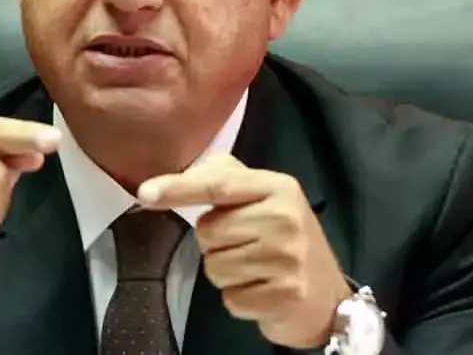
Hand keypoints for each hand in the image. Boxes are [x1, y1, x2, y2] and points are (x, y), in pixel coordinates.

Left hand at [137, 153, 351, 347]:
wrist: (326, 295)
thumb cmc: (286, 240)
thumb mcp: (264, 198)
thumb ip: (225, 178)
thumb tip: (186, 172)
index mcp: (277, 187)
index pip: (218, 185)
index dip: (178, 188)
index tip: (145, 193)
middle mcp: (285, 217)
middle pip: (207, 232)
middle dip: (217, 244)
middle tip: (248, 247)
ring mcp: (288, 258)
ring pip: (215, 267)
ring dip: (227, 275)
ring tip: (256, 270)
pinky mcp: (285, 294)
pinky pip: (231, 298)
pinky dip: (239, 300)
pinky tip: (262, 291)